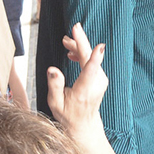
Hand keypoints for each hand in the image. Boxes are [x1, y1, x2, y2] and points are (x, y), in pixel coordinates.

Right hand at [45, 23, 107, 139]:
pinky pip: (92, 61)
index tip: (100, 46)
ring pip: (90, 57)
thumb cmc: (68, 115)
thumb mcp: (55, 104)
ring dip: (78, 47)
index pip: (90, 72)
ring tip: (65, 41)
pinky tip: (72, 53)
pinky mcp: (101, 77)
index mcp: (84, 91)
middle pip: (89, 58)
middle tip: (72, 29)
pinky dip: (82, 53)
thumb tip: (52, 69)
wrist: (84, 124)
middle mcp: (96, 84)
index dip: (94, 58)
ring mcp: (101, 80)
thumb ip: (54, 85)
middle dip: (81, 42)